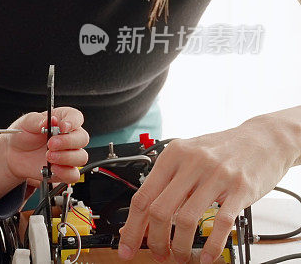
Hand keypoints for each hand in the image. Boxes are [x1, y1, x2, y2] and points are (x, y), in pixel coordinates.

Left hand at [0, 107, 88, 200]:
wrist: (13, 154)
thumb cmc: (22, 135)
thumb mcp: (26, 123)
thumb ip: (37, 120)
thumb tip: (49, 120)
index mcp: (61, 120)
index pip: (76, 117)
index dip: (73, 122)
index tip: (63, 127)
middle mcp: (68, 137)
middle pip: (82, 138)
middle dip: (67, 142)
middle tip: (51, 144)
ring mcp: (68, 154)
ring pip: (81, 157)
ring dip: (66, 157)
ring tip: (49, 156)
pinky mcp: (64, 170)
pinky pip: (74, 174)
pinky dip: (65, 172)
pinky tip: (53, 168)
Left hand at [118, 113, 298, 262]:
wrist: (263, 138)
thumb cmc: (221, 150)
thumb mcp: (187, 158)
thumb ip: (166, 184)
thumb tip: (142, 218)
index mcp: (172, 155)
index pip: (142, 197)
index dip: (132, 227)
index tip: (127, 245)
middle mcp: (191, 163)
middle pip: (159, 211)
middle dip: (155, 240)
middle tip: (159, 254)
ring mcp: (216, 175)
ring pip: (186, 219)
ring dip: (181, 246)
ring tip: (181, 256)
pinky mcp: (240, 188)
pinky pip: (221, 222)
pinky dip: (211, 245)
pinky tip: (207, 256)